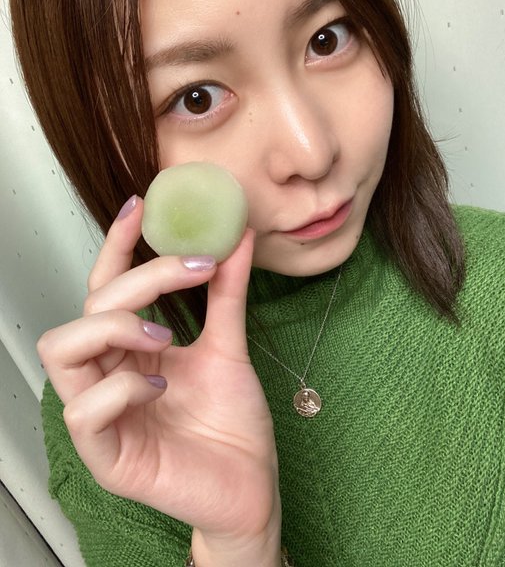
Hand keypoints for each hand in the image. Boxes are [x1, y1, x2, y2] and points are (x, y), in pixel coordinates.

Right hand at [38, 196, 278, 542]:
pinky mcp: (107, 456)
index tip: (141, 206)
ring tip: (165, 335)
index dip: (116, 245)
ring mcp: (102, 416)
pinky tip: (161, 386)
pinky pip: (83, 411)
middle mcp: (108, 375)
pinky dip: (122, 387)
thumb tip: (235, 237)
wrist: (252, 486)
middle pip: (88, 309)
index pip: (106, 289)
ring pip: (62, 350)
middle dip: (135, 278)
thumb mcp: (229, 348)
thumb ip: (225, 294)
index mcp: (131, 351)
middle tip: (190, 269)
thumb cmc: (231, 424)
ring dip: (115, 326)